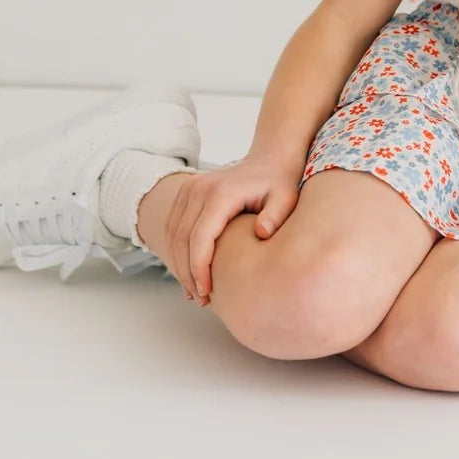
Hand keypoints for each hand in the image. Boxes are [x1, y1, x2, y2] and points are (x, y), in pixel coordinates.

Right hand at [163, 155, 303, 304]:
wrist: (269, 159)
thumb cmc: (279, 183)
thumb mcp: (286, 199)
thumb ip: (275, 215)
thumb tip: (262, 233)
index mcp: (221, 193)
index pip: (200, 237)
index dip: (199, 268)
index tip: (206, 292)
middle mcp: (199, 188)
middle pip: (181, 239)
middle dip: (187, 273)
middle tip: (201, 299)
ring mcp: (190, 188)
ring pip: (173, 234)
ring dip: (179, 265)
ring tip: (193, 291)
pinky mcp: (186, 193)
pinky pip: (173, 226)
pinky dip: (177, 251)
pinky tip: (188, 272)